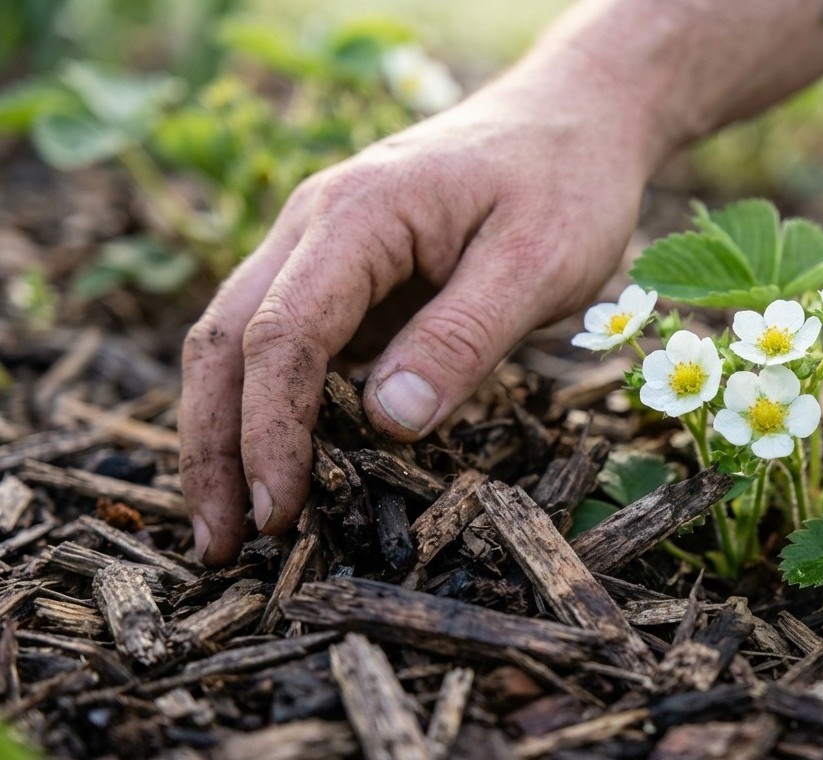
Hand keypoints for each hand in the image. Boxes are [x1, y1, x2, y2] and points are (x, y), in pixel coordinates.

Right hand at [179, 73, 652, 564]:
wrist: (575, 118)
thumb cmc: (565, 182)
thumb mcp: (538, 261)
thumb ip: (464, 337)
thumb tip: (388, 421)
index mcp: (361, 214)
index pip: (283, 333)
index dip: (271, 431)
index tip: (278, 513)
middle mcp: (317, 226)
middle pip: (227, 340)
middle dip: (215, 445)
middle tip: (221, 546)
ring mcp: (325, 251)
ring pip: (242, 345)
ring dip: (230, 434)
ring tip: (232, 528)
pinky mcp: (348, 278)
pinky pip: (291, 346)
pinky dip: (274, 410)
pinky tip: (286, 472)